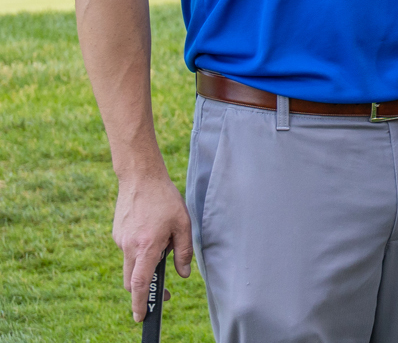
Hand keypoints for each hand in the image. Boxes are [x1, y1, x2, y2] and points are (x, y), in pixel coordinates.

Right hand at [113, 172, 192, 322]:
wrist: (140, 177)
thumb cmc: (165, 199)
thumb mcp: (183, 224)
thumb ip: (184, 251)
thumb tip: (183, 275)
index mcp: (146, 246)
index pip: (139, 284)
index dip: (139, 303)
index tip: (141, 317)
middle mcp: (128, 247)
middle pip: (131, 280)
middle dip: (144, 292)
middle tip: (163, 292)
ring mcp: (120, 241)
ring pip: (129, 266)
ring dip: (144, 267)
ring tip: (163, 244)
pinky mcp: (117, 234)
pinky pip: (128, 251)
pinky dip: (139, 252)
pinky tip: (152, 232)